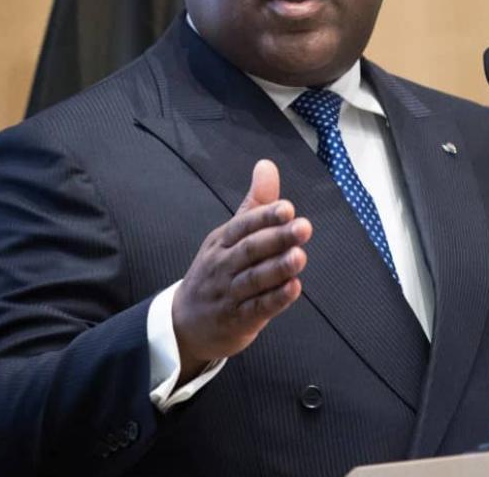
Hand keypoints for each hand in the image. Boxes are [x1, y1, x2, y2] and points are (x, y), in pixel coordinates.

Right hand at [172, 159, 311, 381]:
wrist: (185, 323)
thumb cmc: (216, 271)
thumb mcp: (229, 235)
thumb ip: (255, 204)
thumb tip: (267, 165)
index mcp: (222, 241)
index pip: (243, 226)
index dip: (265, 216)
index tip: (287, 208)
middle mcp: (223, 265)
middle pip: (250, 250)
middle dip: (277, 238)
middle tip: (304, 227)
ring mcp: (229, 293)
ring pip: (254, 279)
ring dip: (278, 268)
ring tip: (300, 256)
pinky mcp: (238, 320)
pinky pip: (257, 309)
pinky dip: (276, 299)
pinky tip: (294, 288)